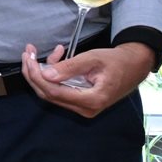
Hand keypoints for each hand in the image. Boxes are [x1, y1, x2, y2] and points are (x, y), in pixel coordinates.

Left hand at [21, 42, 152, 117]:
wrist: (134, 65)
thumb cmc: (117, 61)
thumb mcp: (93, 59)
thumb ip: (70, 67)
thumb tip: (46, 74)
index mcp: (92, 100)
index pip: (54, 92)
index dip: (37, 76)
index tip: (29, 58)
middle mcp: (85, 108)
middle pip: (48, 94)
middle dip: (33, 73)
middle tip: (27, 53)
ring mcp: (82, 107)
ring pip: (51, 92)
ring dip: (40, 72)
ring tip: (36, 52)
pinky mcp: (80, 101)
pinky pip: (59, 89)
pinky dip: (52, 74)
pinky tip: (57, 56)